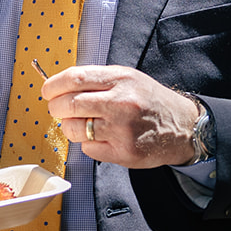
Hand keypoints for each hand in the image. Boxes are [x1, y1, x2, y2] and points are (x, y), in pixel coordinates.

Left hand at [39, 64, 200, 168]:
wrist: (182, 127)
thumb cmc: (150, 101)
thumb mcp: (128, 78)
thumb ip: (98, 80)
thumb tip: (60, 85)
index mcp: (120, 79)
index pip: (74, 78)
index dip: (53, 85)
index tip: (47, 90)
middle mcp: (121, 102)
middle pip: (69, 104)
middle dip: (55, 107)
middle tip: (57, 109)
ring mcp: (121, 129)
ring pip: (73, 129)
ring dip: (69, 127)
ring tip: (81, 124)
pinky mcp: (123, 152)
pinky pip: (88, 149)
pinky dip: (89, 144)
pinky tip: (102, 137)